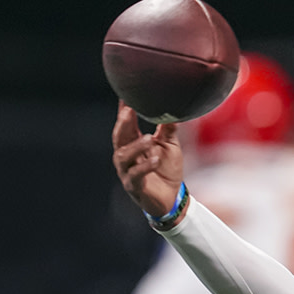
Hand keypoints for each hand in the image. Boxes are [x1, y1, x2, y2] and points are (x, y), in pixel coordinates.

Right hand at [111, 101, 183, 217]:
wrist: (172, 198)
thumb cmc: (167, 170)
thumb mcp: (170, 147)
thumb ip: (168, 130)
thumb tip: (174, 110)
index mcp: (133, 142)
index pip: (126, 124)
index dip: (124, 110)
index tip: (125, 95)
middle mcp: (126, 155)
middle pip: (119, 136)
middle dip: (122, 123)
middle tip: (129, 110)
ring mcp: (127, 170)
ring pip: (124, 155)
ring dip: (136, 146)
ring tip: (149, 138)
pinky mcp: (134, 185)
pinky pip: (135, 174)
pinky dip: (145, 166)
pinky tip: (155, 160)